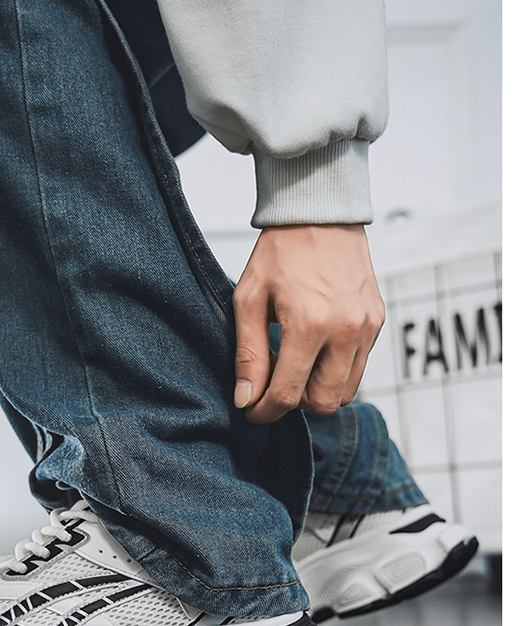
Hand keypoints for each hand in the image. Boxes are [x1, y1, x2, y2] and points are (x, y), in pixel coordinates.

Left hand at [232, 224, 384, 422]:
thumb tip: (246, 398)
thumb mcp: (250, 298)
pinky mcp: (378, 322)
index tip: (251, 409)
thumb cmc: (281, 251)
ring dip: (318, 389)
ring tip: (294, 364)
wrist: (321, 214)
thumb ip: (248, 353)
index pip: (289, 394)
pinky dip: (336, 369)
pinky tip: (315, 347)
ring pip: (346, 391)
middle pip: (323, 402)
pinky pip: (359, 366)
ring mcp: (367, 327)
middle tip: (273, 382)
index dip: (265, 411)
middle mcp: (346, 330)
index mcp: (310, 324)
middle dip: (295, 402)